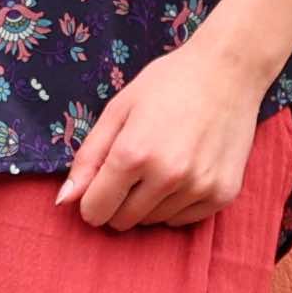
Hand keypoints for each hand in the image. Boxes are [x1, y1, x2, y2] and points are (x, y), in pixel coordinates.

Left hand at [54, 30, 271, 230]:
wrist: (227, 70)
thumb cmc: (168, 83)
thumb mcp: (119, 109)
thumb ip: (88, 156)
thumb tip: (64, 200)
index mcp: (134, 154)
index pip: (95, 210)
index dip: (91, 198)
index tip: (100, 182)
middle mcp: (167, 177)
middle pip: (123, 221)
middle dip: (119, 200)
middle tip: (133, 166)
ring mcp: (198, 188)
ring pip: (154, 221)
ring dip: (149, 201)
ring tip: (163, 160)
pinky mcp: (222, 195)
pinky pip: (183, 220)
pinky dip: (176, 203)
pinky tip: (184, 169)